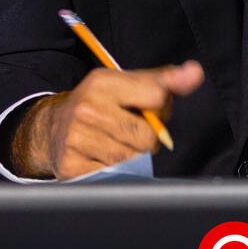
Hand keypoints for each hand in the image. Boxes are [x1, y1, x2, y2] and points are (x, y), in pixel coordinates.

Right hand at [10, 61, 204, 179]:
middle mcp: (87, 109)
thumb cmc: (101, 103)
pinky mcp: (73, 166)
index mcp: (103, 82)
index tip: (146, 107)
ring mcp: (77, 139)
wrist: (53, 127)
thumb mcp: (129, 84)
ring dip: (132, 155)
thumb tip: (195, 73)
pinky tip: (102, 157)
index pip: (158, 96)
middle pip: (148, 136)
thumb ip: (166, 80)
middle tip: (129, 129)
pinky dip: (115, 171)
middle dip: (147, 137)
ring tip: (115, 142)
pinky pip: (116, 176)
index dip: (160, 107)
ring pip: (133, 159)